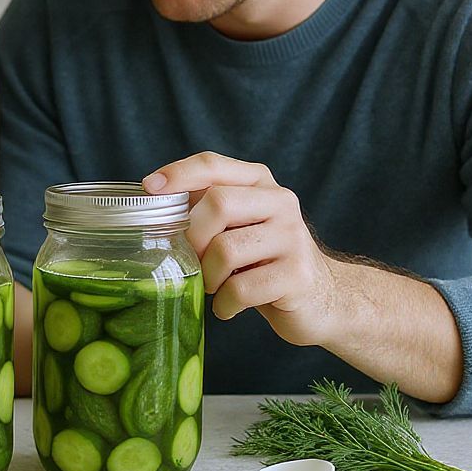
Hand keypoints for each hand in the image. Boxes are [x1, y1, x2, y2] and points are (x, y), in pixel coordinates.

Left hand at [143, 151, 336, 347]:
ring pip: (225, 250)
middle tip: (193, 260)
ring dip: (208, 275)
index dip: (178, 174)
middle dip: (193, 236)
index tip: (149, 188)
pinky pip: (241, 289)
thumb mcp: (237, 223)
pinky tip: (228, 305)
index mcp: (259, 182)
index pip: (213, 165)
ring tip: (214, 285)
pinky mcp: (297, 275)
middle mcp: (280, 202)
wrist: (322, 297)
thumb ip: (204, 206)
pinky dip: (224, 303)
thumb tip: (151, 199)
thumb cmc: (263, 258)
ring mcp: (292, 238)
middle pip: (218, 203)